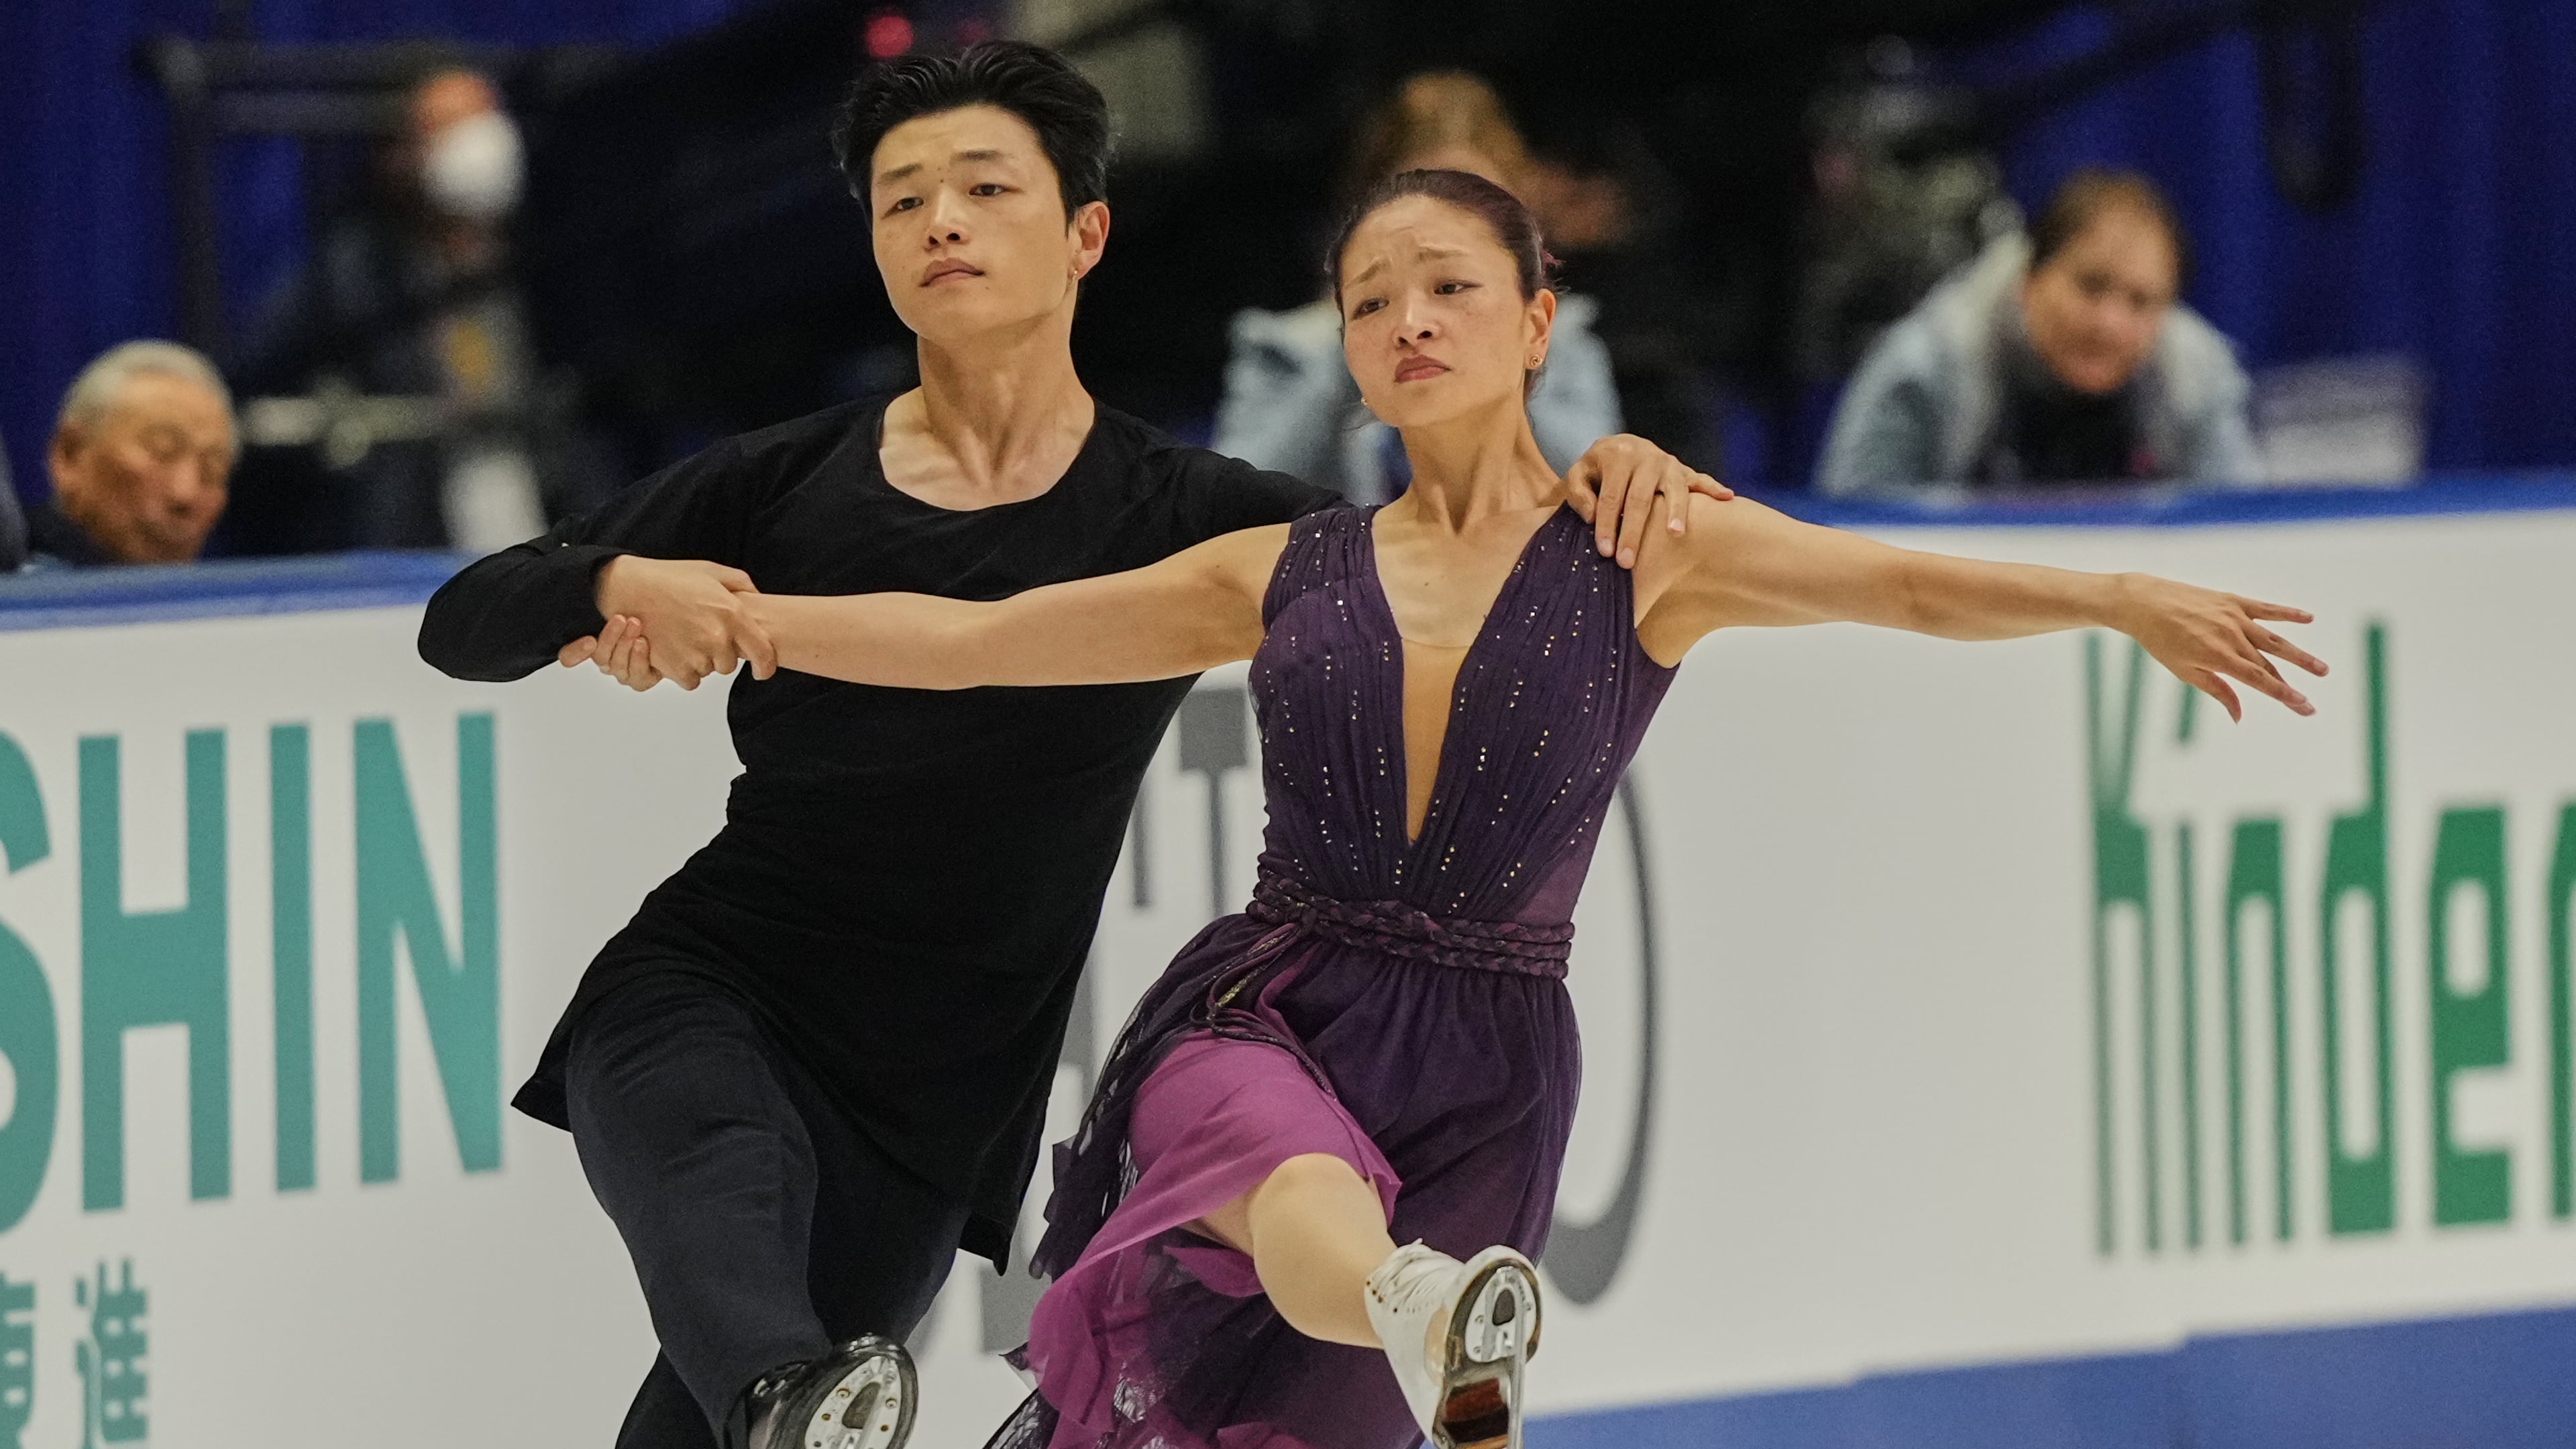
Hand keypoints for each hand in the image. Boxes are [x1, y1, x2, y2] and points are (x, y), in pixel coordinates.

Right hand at [593, 556, 778, 688]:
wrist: (629, 588)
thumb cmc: (669, 578)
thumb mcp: (711, 571)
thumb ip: (740, 583)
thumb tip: (758, 596)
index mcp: (732, 613)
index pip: (763, 653)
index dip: (765, 666)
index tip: (761, 671)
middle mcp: (717, 637)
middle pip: (729, 664)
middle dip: (719, 653)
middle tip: (700, 634)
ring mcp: (696, 654)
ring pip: (708, 671)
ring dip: (699, 660)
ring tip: (682, 637)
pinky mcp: (675, 667)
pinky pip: (690, 680)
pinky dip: (683, 670)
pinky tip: (673, 649)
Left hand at [1563, 434, 1734, 568]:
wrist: (1620, 446)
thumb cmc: (1597, 470)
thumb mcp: (1579, 474)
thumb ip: (1578, 493)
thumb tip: (1594, 517)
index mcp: (1618, 455)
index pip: (1611, 497)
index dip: (1606, 525)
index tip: (1605, 552)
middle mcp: (1646, 457)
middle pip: (1640, 499)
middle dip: (1633, 532)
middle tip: (1627, 562)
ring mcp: (1668, 463)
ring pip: (1674, 489)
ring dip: (1676, 512)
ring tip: (1675, 534)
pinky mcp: (1683, 470)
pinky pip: (1701, 479)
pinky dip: (1714, 488)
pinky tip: (1727, 498)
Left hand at [2115, 575, 2327, 720]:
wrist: (2144, 603)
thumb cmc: (2161, 641)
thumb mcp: (2185, 672)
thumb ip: (2217, 691)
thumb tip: (2239, 716)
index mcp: (2219, 657)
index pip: (2259, 680)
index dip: (2283, 694)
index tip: (2304, 706)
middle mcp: (2231, 636)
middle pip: (2269, 664)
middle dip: (2292, 683)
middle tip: (2313, 700)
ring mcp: (2234, 617)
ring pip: (2274, 639)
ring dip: (2299, 655)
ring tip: (2322, 668)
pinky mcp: (2232, 601)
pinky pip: (2265, 608)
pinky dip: (2287, 613)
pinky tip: (2308, 618)